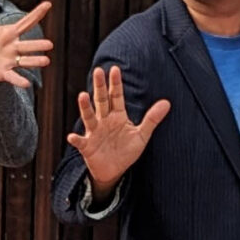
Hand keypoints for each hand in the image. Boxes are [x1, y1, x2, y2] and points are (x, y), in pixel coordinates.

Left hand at [0, 0, 51, 89]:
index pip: (26, 22)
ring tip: (46, 61)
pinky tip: (27, 83)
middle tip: (50, 44)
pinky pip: (13, 77)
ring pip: (25, 61)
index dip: (36, 14)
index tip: (48, 4)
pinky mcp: (4, 73)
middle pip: (28, 45)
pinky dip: (19, 80)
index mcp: (10, 34)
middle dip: (38, 45)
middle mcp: (14, 47)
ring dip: (35, 61)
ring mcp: (11, 61)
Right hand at [67, 64, 169, 195]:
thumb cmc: (126, 150)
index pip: (116, 97)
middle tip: (98, 70)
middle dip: (100, 87)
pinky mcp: (87, 147)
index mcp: (117, 116)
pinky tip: (72, 136)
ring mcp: (94, 133)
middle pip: (101, 101)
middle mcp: (104, 121)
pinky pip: (81, 142)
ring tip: (83, 96)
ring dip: (85, 107)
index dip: (116, 84)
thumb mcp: (142, 135)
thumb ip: (152, 119)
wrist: (114, 170)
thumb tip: (167, 102)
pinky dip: (76, 139)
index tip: (114, 69)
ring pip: (89, 117)